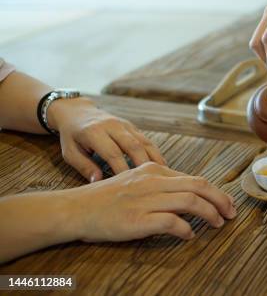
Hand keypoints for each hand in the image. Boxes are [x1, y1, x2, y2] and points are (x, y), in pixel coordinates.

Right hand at [0, 162, 235, 262]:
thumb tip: (189, 197)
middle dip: (221, 200)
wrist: (76, 208)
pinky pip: (172, 222)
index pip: (194, 178)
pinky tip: (189, 236)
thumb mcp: (136, 183)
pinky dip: (186, 229)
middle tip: (231, 214)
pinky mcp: (139, 218)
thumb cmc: (106, 199)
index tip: (226, 203)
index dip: (215, 192)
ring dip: (210, 214)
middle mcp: (153, 181)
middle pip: (199, 186)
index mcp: (154, 170)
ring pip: (191, 201)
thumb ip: (161, 186)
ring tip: (218, 224)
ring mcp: (146, 199)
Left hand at [47, 97, 164, 181]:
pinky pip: (147, 140)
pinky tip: (162, 167)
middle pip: (133, 146)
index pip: (112, 153)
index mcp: (94, 132)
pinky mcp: (132, 126)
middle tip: (152, 184)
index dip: (122, 170)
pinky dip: (155, 153)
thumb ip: (84, 166)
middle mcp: (112, 125)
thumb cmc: (72, 137)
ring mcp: (124, 124)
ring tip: (164, 176)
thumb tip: (99, 182)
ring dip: (155, 159)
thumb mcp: (70, 152)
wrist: (77, 112)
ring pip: (144, 142)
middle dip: (143, 165)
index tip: (128, 187)